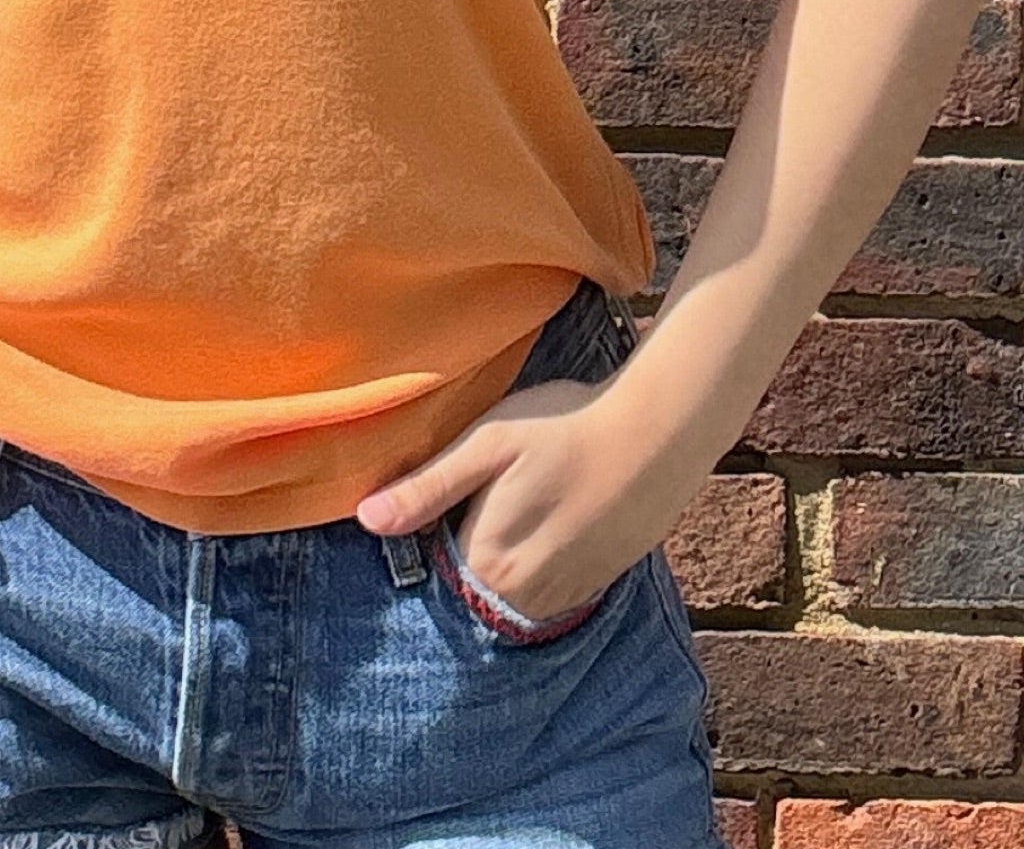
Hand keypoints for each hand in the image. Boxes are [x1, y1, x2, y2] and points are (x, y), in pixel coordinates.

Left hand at [353, 373, 651, 625]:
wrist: (657, 434)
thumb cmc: (564, 427)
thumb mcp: (488, 444)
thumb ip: (427, 487)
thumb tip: (366, 520)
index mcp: (487, 562)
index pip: (434, 566)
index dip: (436, 527)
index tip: (450, 496)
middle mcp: (523, 596)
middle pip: (474, 581)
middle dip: (473, 543)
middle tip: (497, 490)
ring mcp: (565, 596)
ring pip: (513, 587)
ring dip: (512, 555)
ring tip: (529, 500)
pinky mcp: (597, 586)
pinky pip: (550, 588)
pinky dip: (545, 560)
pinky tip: (557, 516)